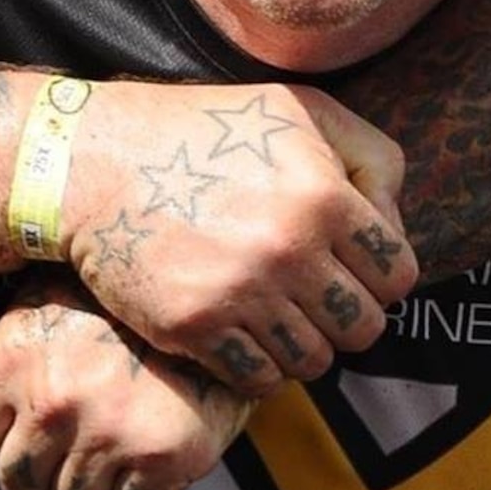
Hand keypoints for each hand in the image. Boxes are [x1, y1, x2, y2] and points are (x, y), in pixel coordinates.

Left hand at [0, 275, 253, 489]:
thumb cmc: (107, 307)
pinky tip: (144, 454)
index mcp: (10, 361)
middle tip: (69, 444)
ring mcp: (105, 435)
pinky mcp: (158, 461)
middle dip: (38, 472)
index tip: (18, 436)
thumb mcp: (32, 310)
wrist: (206, 305)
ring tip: (110, 444)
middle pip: (16, 484)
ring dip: (88, 485)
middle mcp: (51, 402)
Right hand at [57, 79, 411, 387]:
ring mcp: (240, 292)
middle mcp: (288, 247)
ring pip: (314, 362)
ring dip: (300, 344)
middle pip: (364, 328)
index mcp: (323, 194)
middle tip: (310, 295)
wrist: (91, 160)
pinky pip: (259, 380)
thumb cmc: (199, 130)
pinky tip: (238, 329)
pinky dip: (257, 365)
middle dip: (344, 317)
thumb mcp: (294, 109)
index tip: (346, 268)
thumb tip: (394, 224)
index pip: (399, 276)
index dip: (378, 276)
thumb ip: (369, 156)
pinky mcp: (194, 326)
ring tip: (272, 312)